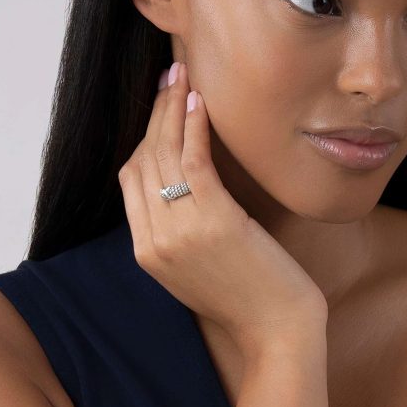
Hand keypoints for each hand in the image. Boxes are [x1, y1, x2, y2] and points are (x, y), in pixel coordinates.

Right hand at [117, 61, 327, 355]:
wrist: (275, 330)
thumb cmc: (243, 294)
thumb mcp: (193, 264)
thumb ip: (174, 227)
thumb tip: (177, 180)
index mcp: (145, 250)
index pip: (131, 178)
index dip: (144, 136)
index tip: (159, 107)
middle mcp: (154, 239)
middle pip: (144, 159)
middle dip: (155, 112)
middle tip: (168, 77)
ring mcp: (180, 231)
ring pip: (165, 154)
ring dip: (172, 108)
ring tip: (181, 76)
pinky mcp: (214, 221)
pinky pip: (194, 162)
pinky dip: (193, 128)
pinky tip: (198, 101)